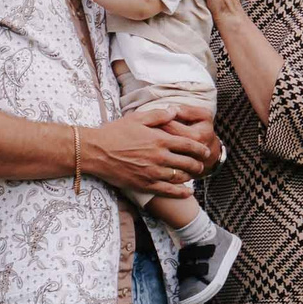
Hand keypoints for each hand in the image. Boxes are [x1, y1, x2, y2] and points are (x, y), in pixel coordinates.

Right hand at [85, 102, 219, 198]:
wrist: (97, 151)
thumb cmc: (115, 132)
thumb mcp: (137, 118)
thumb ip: (158, 115)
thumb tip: (175, 110)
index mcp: (160, 139)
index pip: (188, 144)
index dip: (200, 148)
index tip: (205, 150)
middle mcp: (159, 157)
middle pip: (187, 162)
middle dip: (198, 163)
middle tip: (202, 164)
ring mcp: (153, 172)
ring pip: (180, 177)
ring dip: (190, 176)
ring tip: (194, 175)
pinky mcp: (145, 184)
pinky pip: (168, 191)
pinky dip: (180, 193)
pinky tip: (187, 193)